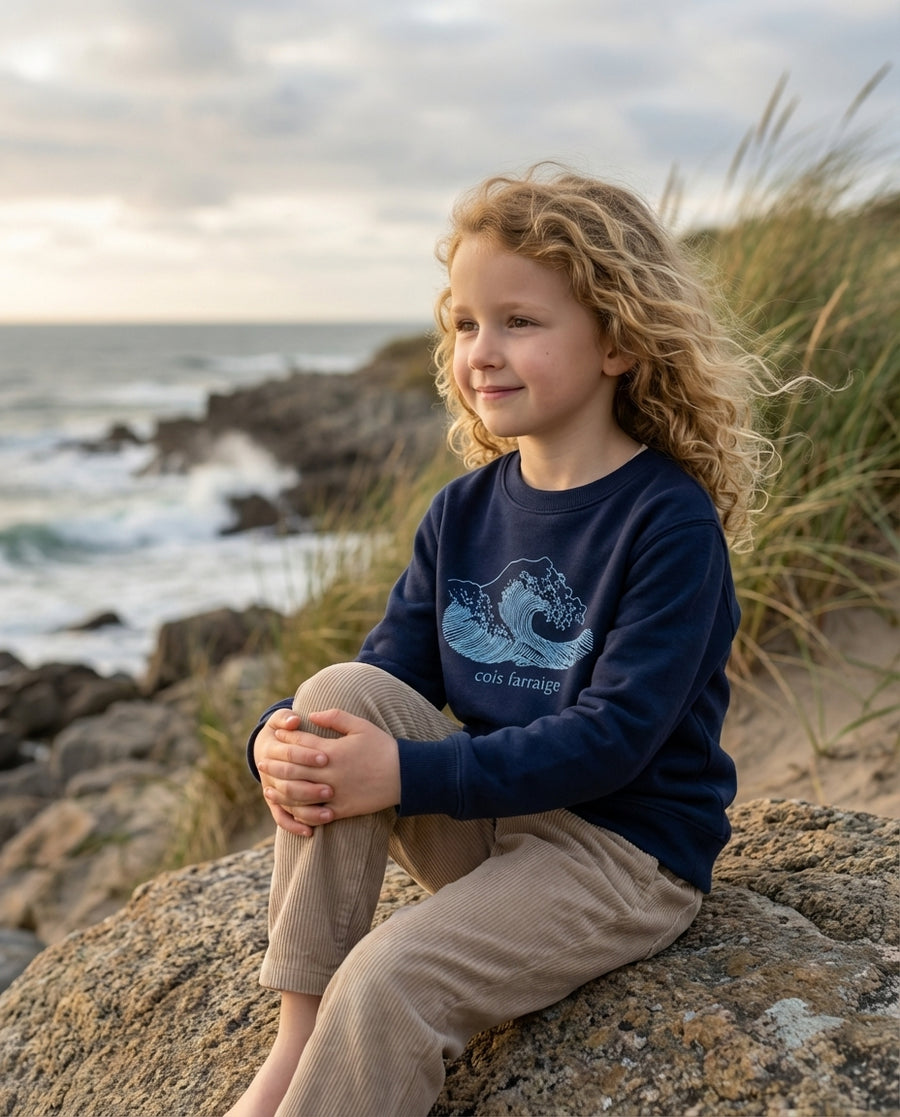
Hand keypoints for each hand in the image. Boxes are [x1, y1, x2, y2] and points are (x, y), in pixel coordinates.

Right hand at [255, 709, 333, 836]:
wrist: (267, 747)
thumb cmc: (284, 729)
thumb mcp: (283, 719)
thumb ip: (288, 717)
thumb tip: (294, 720)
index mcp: (272, 748)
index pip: (288, 753)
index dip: (306, 755)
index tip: (326, 757)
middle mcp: (269, 772)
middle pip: (288, 781)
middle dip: (310, 786)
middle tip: (331, 790)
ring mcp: (272, 789)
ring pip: (286, 803)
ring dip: (306, 809)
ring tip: (328, 813)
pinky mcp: (276, 803)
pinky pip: (282, 818)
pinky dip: (294, 826)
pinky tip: (310, 832)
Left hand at [256, 708, 400, 832]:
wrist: (405, 776)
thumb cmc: (383, 748)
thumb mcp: (361, 726)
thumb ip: (335, 718)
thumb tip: (311, 715)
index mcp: (333, 751)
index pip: (301, 744)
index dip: (285, 739)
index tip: (275, 736)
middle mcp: (330, 773)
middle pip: (293, 770)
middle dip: (275, 766)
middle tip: (262, 763)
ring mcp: (334, 793)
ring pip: (299, 795)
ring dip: (280, 791)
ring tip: (268, 788)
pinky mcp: (341, 809)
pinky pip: (314, 814)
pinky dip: (299, 813)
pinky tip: (290, 810)